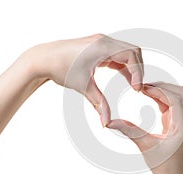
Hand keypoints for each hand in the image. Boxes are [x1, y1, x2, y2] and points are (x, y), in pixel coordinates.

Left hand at [22, 34, 143, 125]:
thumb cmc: (60, 68)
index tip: (136, 89)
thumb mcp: (82, 86)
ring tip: (133, 86)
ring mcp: (102, 42)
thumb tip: (107, 123)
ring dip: (133, 67)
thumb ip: (99, 103)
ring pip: (127, 52)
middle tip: (137, 88)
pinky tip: (126, 78)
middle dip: (138, 69)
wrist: (43, 59)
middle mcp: (104, 41)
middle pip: (133, 51)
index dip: (138, 72)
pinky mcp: (99, 47)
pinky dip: (125, 66)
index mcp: (101, 47)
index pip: (131, 55)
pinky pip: (118, 55)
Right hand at [108, 82, 182, 173]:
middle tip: (143, 88)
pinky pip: (174, 102)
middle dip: (162, 87)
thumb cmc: (162, 165)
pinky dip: (162, 97)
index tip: (143, 89)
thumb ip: (129, 131)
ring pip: (179, 95)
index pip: (176, 99)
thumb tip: (110, 122)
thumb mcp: (144, 146)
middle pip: (181, 93)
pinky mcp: (180, 121)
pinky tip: (149, 97)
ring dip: (163, 91)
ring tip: (144, 91)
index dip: (159, 90)